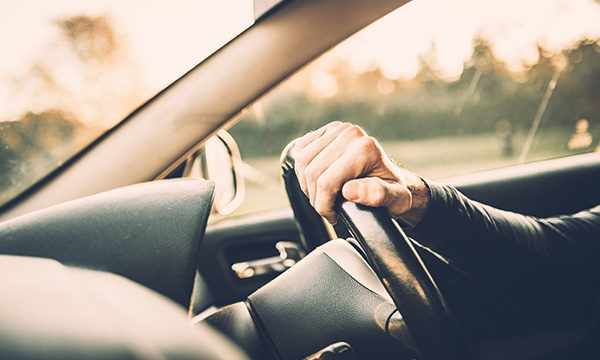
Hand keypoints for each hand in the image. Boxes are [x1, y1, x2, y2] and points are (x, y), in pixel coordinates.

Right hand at [294, 122, 429, 224]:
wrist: (390, 178)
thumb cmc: (392, 191)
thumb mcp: (395, 200)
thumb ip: (377, 195)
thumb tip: (349, 190)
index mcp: (365, 148)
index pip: (327, 182)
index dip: (324, 206)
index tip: (334, 216)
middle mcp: (351, 133)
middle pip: (312, 173)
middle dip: (315, 198)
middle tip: (327, 208)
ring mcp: (338, 129)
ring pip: (302, 162)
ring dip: (306, 185)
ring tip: (322, 196)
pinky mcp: (327, 130)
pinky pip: (300, 150)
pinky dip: (302, 170)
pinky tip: (317, 180)